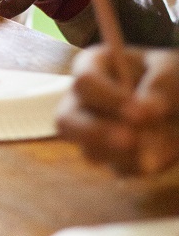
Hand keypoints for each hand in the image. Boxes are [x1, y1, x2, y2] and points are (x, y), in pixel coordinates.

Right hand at [56, 44, 178, 175]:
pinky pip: (119, 168)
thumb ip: (161, 86)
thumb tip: (147, 112)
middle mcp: (84, 100)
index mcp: (93, 66)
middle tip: (130, 141)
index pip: (85, 82)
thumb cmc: (170, 75)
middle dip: (97, 134)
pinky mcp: (111, 156)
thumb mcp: (171, 70)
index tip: (140, 114)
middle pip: (66, 121)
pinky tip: (168, 149)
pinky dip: (145, 164)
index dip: (108, 98)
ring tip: (167, 141)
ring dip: (128, 154)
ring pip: (91, 152)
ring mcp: (92, 131)